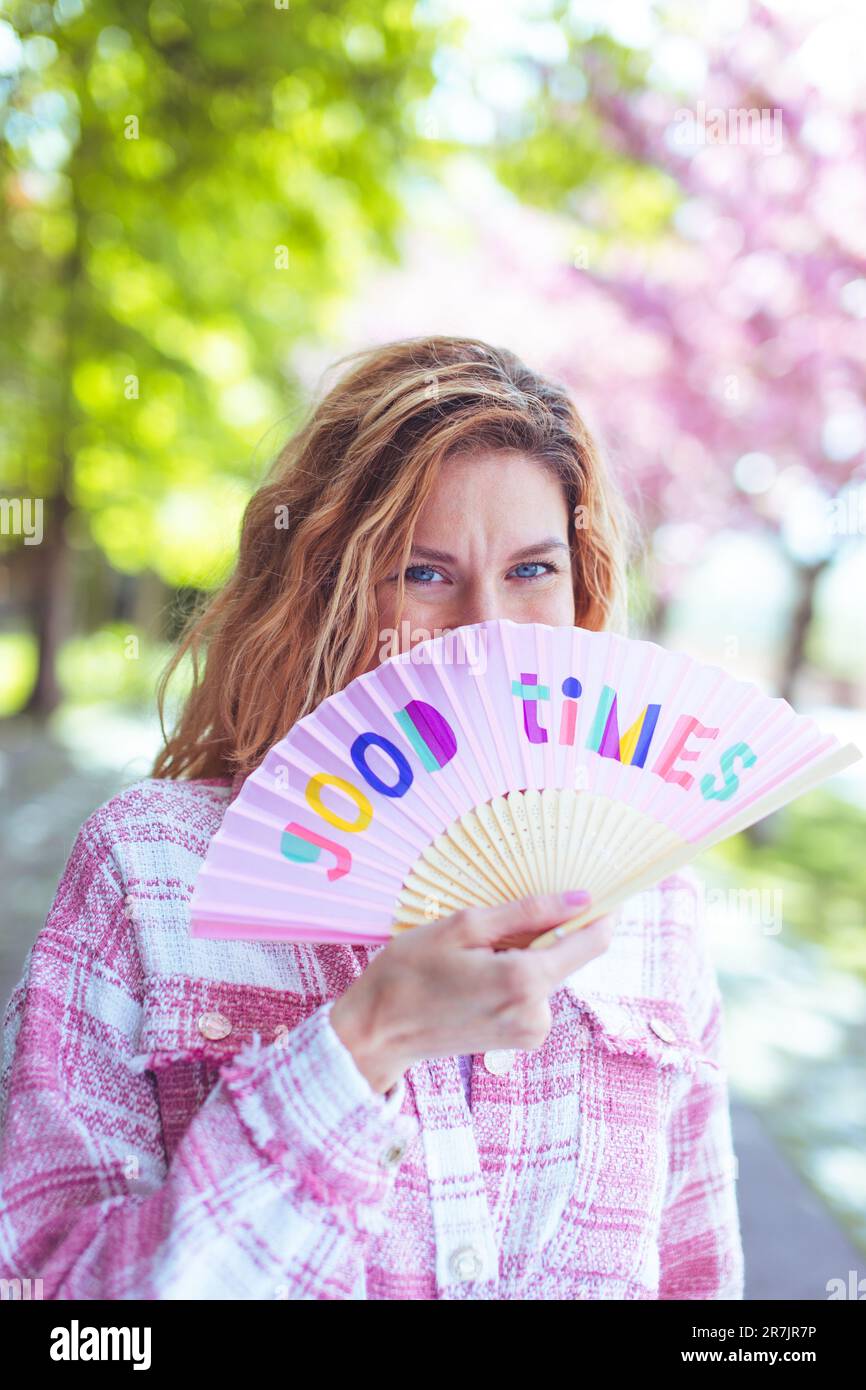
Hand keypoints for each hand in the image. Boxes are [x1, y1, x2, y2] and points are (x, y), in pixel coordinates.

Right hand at [329, 891, 614, 1093]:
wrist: (377, 1033)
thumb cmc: (409, 973)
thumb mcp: (463, 927)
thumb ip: (528, 912)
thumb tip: (581, 898)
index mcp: (525, 981)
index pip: (592, 942)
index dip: (603, 913)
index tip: (603, 890)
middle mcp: (537, 1013)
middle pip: (566, 956)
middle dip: (544, 932)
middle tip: (494, 924)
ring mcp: (530, 1032)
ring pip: (547, 974)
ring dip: (524, 955)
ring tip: (473, 955)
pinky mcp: (520, 1040)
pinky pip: (532, 993)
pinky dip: (515, 976)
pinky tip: (475, 975)